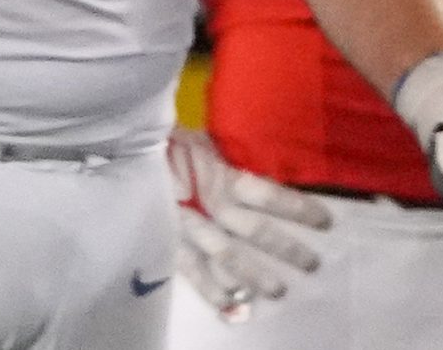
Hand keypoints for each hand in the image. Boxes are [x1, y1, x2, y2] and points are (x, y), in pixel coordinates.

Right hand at [167, 128, 329, 317]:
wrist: (116, 147)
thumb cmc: (162, 139)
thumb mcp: (196, 138)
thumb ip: (220, 152)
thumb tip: (257, 153)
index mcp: (218, 173)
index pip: (266, 193)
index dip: (296, 207)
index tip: (326, 222)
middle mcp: (208, 202)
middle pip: (254, 230)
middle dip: (284, 248)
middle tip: (312, 265)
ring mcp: (187, 223)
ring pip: (226, 254)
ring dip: (254, 275)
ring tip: (278, 291)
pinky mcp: (167, 237)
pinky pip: (190, 268)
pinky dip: (209, 289)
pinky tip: (230, 305)